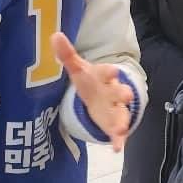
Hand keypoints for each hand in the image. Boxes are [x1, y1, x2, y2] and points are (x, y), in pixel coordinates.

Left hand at [51, 33, 134, 150]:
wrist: (102, 96)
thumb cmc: (90, 81)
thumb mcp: (78, 68)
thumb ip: (67, 54)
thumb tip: (54, 35)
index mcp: (104, 77)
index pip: (108, 72)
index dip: (110, 72)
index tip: (113, 71)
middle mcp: (113, 92)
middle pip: (121, 92)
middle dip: (124, 94)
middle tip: (127, 95)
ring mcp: (115, 109)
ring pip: (122, 114)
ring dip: (123, 121)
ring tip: (121, 129)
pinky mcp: (114, 124)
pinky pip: (118, 133)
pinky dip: (119, 140)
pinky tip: (117, 148)